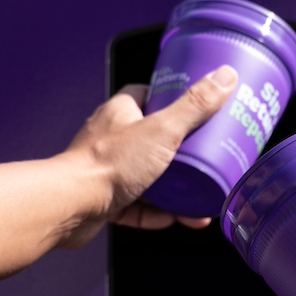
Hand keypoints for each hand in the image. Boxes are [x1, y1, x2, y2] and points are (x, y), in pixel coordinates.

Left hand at [57, 65, 238, 247]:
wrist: (70, 205)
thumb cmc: (107, 164)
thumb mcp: (163, 130)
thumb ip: (194, 106)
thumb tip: (224, 77)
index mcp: (121, 112)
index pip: (148, 95)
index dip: (173, 98)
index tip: (197, 106)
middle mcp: (111, 139)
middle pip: (152, 138)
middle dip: (180, 150)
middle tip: (205, 156)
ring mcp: (106, 171)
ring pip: (146, 176)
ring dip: (173, 188)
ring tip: (199, 195)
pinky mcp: (104, 201)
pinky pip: (136, 207)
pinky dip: (156, 213)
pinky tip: (175, 218)